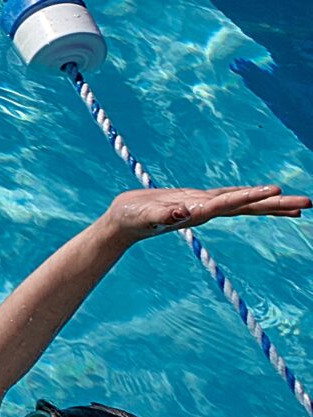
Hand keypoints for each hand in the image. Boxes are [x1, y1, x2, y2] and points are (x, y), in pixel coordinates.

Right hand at [98, 185, 306, 244]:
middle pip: (251, 208)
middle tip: (309, 203)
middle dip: (279, 205)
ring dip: (274, 204)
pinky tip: (263, 196)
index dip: (252, 196)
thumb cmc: (131, 220)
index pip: (231, 202)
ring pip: (247, 204)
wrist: (123, 224)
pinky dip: (253, 198)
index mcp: (199, 212)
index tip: (276, 190)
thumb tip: (182, 214)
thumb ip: (163, 215)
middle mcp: (209, 211)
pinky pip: (235, 199)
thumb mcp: (145, 215)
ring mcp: (207, 207)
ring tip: (300, 207)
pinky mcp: (201, 201)